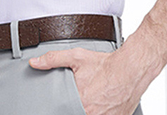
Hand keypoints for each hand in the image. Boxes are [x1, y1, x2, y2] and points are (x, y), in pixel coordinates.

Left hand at [29, 45, 147, 114]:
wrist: (131, 67)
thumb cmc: (105, 64)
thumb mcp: (77, 57)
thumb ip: (54, 60)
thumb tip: (35, 63)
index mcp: (81, 103)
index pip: (66, 112)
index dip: (64, 109)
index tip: (66, 104)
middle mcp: (93, 114)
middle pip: (78, 113)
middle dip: (78, 108)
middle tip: (84, 98)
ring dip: (91, 110)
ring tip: (94, 99)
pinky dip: (103, 112)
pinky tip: (103, 104)